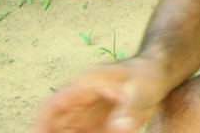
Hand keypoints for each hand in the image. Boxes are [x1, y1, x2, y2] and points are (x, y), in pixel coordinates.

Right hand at [32, 56, 165, 132]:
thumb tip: (120, 129)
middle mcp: (79, 102)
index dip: (40, 127)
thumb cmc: (149, 74)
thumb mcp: (142, 88)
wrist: (160, 74)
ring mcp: (86, 115)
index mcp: (83, 86)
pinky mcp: (96, 126)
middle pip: (54, 125)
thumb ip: (130, 107)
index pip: (50, 108)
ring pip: (66, 132)